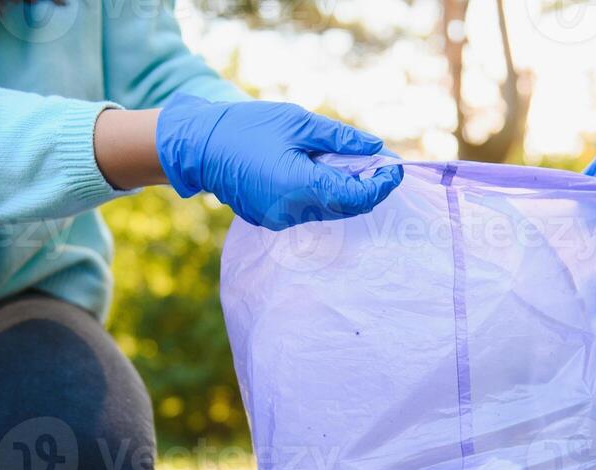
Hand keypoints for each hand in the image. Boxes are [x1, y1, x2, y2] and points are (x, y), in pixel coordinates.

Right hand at [156, 94, 403, 230]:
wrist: (200, 147)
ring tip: (344, 160)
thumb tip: (375, 149)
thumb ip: (340, 139)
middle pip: (347, 206)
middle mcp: (293, 211)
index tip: (394, 167)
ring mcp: (280, 219)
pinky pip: (307, 210)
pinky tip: (317, 170)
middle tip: (376, 161)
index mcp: (302, 186)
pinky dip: (322, 193)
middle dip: (366, 186)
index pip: (358, 196)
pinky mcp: (270, 219)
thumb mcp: (298, 122)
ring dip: (344, 189)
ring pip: (328, 210)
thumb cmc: (247, 127)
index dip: (381, 184)